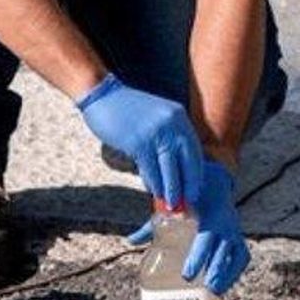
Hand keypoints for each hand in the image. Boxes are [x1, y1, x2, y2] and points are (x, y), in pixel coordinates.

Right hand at [77, 73, 202, 207]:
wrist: (103, 95)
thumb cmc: (127, 109)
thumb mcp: (156, 117)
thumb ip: (167, 135)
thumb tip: (173, 163)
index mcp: (178, 116)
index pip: (194, 149)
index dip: (196, 171)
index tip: (195, 187)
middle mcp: (172, 123)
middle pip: (187, 161)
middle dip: (188, 184)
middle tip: (188, 201)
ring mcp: (156, 133)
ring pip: (170, 168)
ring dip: (172, 189)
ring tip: (173, 204)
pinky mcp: (139, 142)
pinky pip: (151, 169)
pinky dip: (154, 184)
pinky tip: (154, 193)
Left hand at [129, 160, 248, 295]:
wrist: (212, 183)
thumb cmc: (188, 200)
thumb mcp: (172, 208)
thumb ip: (154, 225)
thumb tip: (130, 240)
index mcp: (209, 214)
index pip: (206, 237)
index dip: (198, 256)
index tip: (187, 275)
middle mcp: (225, 222)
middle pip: (222, 248)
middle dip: (214, 269)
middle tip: (205, 288)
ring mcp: (233, 231)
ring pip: (236, 254)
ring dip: (227, 274)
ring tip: (214, 292)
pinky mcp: (237, 238)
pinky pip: (241, 256)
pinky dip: (235, 272)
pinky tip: (223, 286)